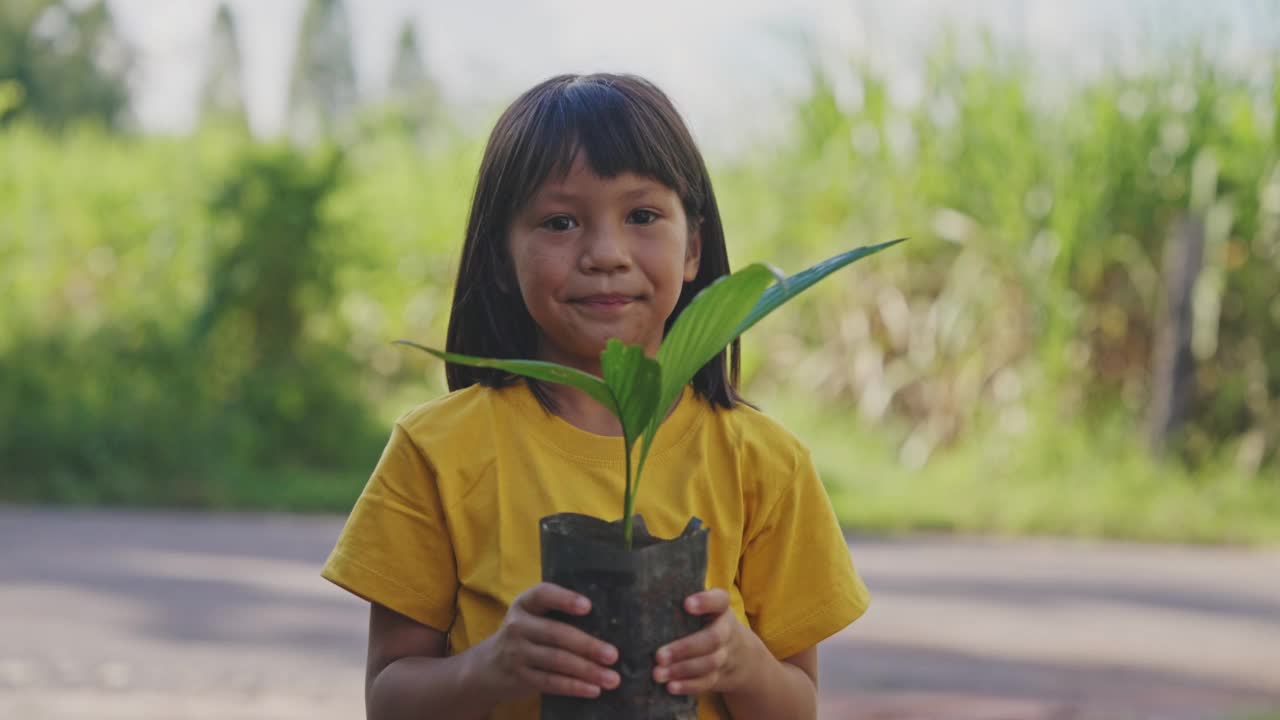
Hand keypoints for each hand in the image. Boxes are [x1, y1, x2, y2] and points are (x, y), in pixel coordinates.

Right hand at [479, 583, 620, 700]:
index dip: (564, 599)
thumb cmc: (525, 634)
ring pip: (557, 661)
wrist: (487, 667)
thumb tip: (606, 622)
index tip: (588, 606)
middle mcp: (517, 626)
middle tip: (613, 654)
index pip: (543, 594)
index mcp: (524, 604)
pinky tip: (593, 689)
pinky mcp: (520, 677)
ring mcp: (517, 653)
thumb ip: (557, 614)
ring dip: (587, 671)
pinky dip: (573, 687)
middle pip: (556, 634)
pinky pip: (550, 683)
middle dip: (587, 645)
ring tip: (611, 678)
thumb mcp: (532, 617)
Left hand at [652, 588, 760, 695]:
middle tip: (659, 656)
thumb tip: (641, 593)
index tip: (686, 603)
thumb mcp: (706, 609)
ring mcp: (726, 655)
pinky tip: (670, 687)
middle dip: (685, 648)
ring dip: (682, 670)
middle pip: (712, 639)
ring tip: (657, 674)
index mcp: (721, 610)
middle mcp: (727, 631)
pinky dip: (689, 686)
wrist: (742, 655)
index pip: (719, 600)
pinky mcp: (720, 676)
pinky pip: (707, 682)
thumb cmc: (708, 623)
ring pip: (709, 663)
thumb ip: (682, 600)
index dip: (705, 601)